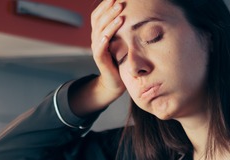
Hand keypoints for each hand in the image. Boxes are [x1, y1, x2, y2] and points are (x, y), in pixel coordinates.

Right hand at [70, 0, 126, 115]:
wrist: (116, 81)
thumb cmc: (122, 58)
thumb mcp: (123, 40)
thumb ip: (123, 27)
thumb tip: (134, 11)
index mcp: (100, 31)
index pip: (99, 14)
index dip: (105, 5)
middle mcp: (96, 38)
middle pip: (99, 19)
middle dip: (109, 9)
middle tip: (119, 2)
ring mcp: (97, 48)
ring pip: (100, 31)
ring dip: (109, 22)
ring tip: (120, 14)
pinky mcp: (99, 59)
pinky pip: (99, 47)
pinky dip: (104, 39)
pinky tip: (109, 34)